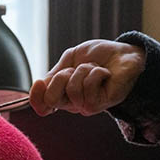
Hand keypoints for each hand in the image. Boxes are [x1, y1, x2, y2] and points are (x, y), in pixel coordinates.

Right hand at [29, 40, 144, 115]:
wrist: (123, 54)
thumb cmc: (99, 56)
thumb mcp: (69, 60)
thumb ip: (53, 74)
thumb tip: (37, 87)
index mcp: (63, 93)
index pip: (42, 104)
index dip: (36, 96)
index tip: (39, 83)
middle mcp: (73, 103)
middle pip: (52, 97)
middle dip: (61, 77)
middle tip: (75, 69)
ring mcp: (86, 105)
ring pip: (71, 89)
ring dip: (84, 70)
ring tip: (95, 68)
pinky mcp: (100, 104)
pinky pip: (87, 87)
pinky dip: (96, 73)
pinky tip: (105, 74)